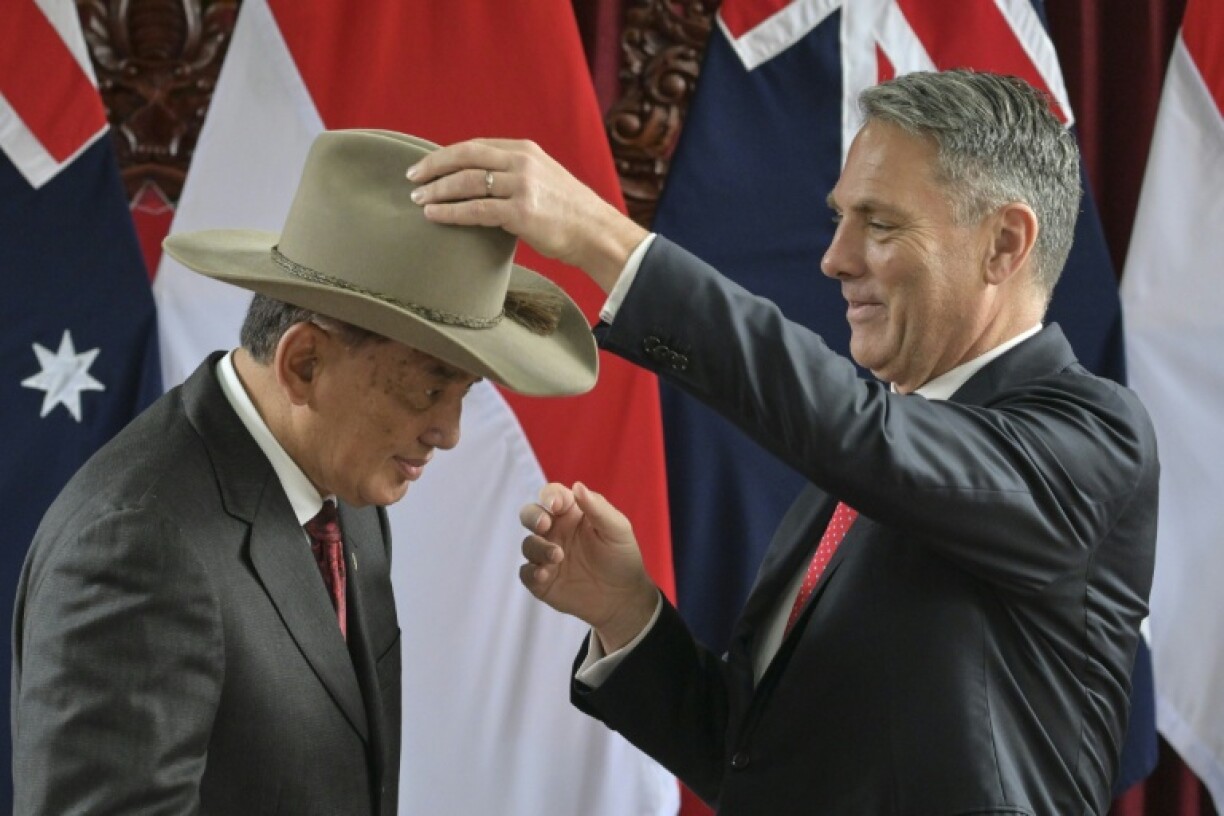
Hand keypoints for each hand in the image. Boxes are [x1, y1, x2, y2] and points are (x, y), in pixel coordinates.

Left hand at [406, 139, 647, 292]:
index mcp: (525, 150)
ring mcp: (522, 186)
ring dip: (437, 191)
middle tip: (411, 179)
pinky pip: (476, 210)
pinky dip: (450, 212)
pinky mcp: (521, 213)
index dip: (445, 155)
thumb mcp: (543, 179)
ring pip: (466, 182)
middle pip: (465, 157)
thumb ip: (513, 175)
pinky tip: (433, 216)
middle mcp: (522, 162)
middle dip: (433, 167)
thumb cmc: (568, 213)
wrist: (596, 233)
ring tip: (418, 200)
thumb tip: (477, 183)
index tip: (425, 166)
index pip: (475, 146)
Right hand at [518, 481, 658, 651]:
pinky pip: (526, 572)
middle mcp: (555, 531)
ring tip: (558, 556)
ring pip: (528, 544)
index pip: (552, 495)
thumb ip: (598, 508)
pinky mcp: (542, 580)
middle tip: (544, 525)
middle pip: (530, 514)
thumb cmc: (622, 556)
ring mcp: (546, 555)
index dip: (549, 496)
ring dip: (538, 548)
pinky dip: (531, 572)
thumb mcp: (617, 529)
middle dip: (532, 516)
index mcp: (571, 513)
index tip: (555, 505)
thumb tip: (577, 485)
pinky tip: (545, 575)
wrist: (623, 598)